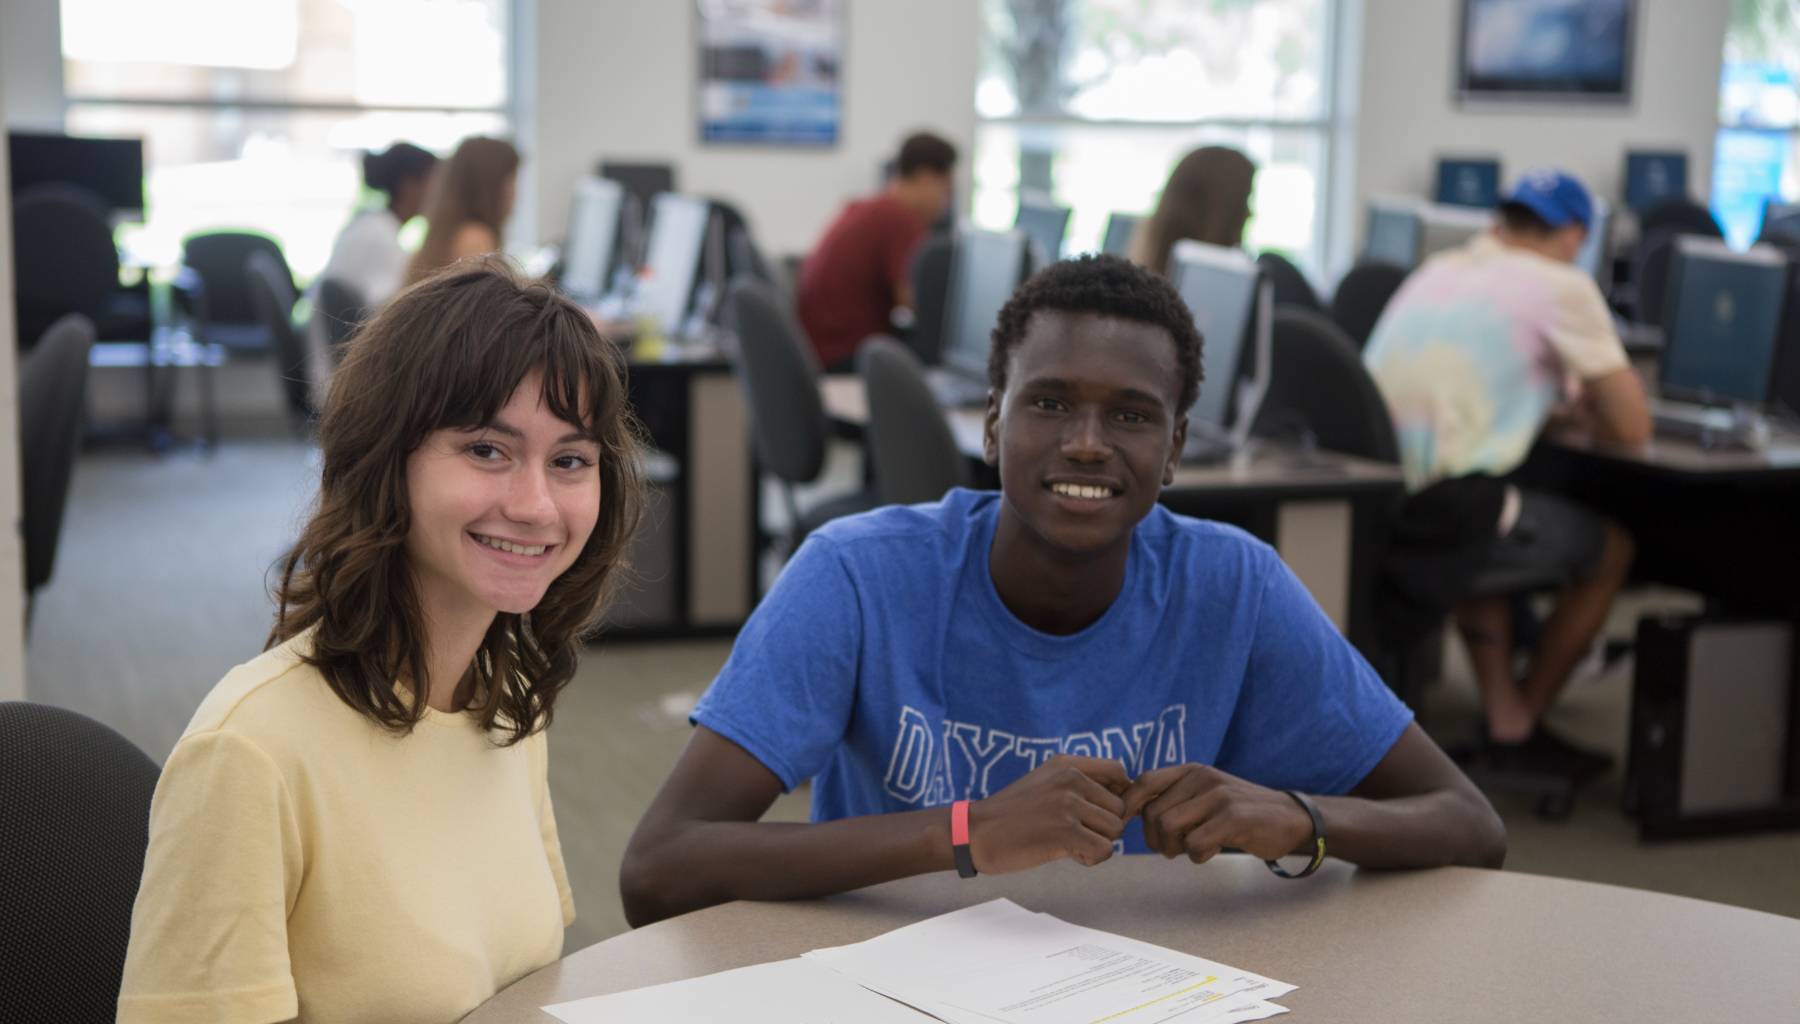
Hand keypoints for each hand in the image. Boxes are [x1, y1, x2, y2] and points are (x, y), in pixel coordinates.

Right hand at [967, 756, 1129, 873]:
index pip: (1117, 771)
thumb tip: (1123, 803)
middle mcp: (1070, 779)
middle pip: (1119, 808)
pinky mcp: (1065, 832)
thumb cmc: (1010, 815)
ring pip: (1115, 830)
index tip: (1099, 813)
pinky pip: (1104, 850)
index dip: (1118, 795)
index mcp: (1066, 765)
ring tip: (1070, 844)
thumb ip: (1078, 784)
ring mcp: (1068, 804)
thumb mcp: (1044, 783)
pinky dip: (1091, 859)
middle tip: (1077, 835)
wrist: (975, 833)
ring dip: (1098, 843)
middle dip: (1104, 826)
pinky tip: (1070, 856)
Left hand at [1121, 764, 1312, 863]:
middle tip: (1171, 849)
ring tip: (1189, 850)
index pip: (1144, 782)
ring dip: (1173, 849)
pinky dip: (1197, 856)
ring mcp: (1219, 796)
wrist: (1290, 818)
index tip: (1125, 827)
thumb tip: (1128, 812)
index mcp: (1191, 771)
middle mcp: (1202, 778)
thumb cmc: (1240, 812)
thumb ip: (1174, 799)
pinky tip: (1210, 853)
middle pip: (1153, 813)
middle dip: (1155, 839)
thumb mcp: (1206, 795)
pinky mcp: (1234, 818)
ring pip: (1169, 827)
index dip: (1127, 806)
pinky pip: (1195, 844)